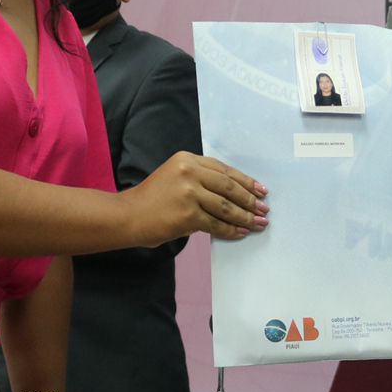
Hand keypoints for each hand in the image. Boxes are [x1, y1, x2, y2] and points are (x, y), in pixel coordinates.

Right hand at [120, 152, 267, 244]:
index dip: (245, 181)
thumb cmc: (151, 199)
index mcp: (187, 158)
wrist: (128, 216)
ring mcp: (189, 192)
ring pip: (226, 206)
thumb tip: (233, 195)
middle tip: (264, 210)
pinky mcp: (188, 214)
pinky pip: (216, 223)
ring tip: (258, 223)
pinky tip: (240, 233)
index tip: (261, 190)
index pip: (224, 170)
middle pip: (229, 186)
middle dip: (250, 200)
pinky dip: (231, 230)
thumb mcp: (174, 176)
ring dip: (245, 217)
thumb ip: (199, 179)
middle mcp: (189, 171)